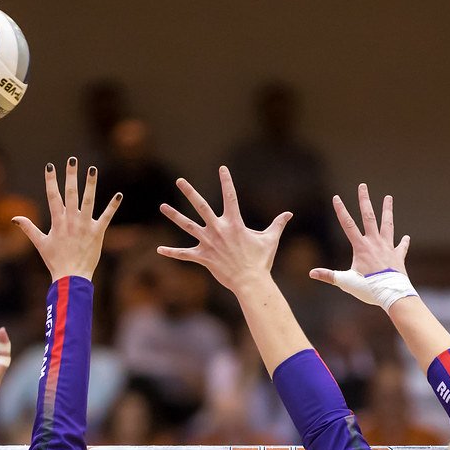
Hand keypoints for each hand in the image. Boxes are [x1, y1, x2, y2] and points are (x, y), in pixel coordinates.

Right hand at [12, 159, 120, 281]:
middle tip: (72, 160)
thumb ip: (29, 228)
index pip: (53, 196)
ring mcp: (84, 226)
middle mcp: (71, 221)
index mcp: (57, 221)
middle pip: (71, 194)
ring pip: (88, 201)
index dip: (51, 181)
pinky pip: (106, 217)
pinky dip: (112, 206)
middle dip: (71, 176)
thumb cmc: (55, 261)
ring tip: (92, 170)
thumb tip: (14, 219)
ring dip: (90, 185)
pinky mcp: (97, 233)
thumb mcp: (40, 244)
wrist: (71, 277)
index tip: (50, 166)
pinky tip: (119, 195)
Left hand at [157, 166, 291, 291]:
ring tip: (162, 206)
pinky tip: (159, 249)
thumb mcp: (270, 240)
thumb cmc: (261, 261)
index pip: (231, 196)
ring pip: (188, 226)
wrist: (251, 282)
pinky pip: (185, 254)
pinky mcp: (203, 257)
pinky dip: (172, 252)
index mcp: (235, 223)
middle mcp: (219, 230)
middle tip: (180, 181)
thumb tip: (289, 214)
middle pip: (201, 206)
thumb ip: (278, 224)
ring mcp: (209, 243)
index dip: (226, 181)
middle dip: (190, 192)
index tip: (222, 167)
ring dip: (174, 216)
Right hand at [309, 189, 414, 311]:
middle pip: (369, 217)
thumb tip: (311, 273)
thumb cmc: (368, 289)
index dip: (341, 210)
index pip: (348, 225)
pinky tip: (406, 237)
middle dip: (364, 201)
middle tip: (363, 186)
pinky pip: (401, 247)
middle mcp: (375, 243)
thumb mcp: (346, 282)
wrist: (392, 294)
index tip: (336, 197)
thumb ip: (329, 276)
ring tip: (388, 197)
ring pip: (388, 225)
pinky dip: (403, 242)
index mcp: (361, 247)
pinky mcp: (398, 257)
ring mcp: (388, 248)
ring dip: (387, 210)